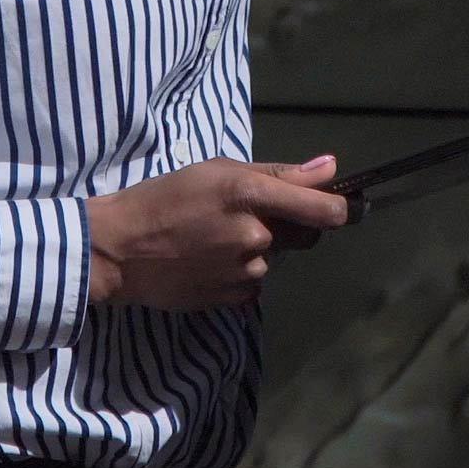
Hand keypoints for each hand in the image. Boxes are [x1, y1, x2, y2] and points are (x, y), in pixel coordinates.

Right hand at [84, 156, 350, 312]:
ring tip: (214, 240)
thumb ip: (278, 173)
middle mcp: (255, 236)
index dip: (343, 208)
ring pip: (273, 258)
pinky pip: (254, 282)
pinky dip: (240, 272)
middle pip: (304, 235)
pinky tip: (208, 261)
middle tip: (250, 216)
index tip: (349, 206)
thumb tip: (329, 168)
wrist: (119, 249)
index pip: (324, 210)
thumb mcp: (217, 170)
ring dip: (257, 250)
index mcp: (251, 194)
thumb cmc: (165, 198)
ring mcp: (245, 271)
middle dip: (289, 225)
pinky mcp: (234, 298)